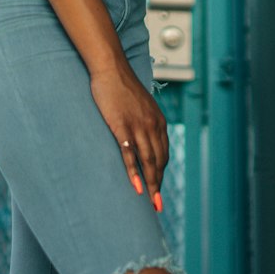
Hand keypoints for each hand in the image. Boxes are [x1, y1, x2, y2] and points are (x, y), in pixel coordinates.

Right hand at [89, 62, 168, 205]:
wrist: (111, 68)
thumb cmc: (122, 87)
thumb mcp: (141, 105)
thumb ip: (145, 121)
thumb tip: (144, 137)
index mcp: (158, 121)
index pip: (163, 152)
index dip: (161, 172)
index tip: (159, 187)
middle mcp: (152, 125)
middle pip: (159, 160)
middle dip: (159, 184)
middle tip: (158, 204)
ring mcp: (138, 126)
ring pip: (148, 161)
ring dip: (151, 183)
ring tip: (152, 201)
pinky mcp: (122, 127)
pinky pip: (130, 154)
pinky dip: (135, 172)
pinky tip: (136, 186)